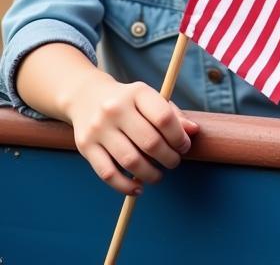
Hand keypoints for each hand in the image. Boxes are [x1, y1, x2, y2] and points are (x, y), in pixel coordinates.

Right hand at [65, 73, 198, 194]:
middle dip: (168, 157)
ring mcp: (99, 128)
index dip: (179, 137)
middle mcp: (116, 109)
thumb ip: (173, 115)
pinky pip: (107, 174)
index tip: (185, 146)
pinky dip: (125, 186)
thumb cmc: (129, 101)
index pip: (164, 118)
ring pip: (130, 161)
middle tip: (174, 162)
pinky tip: (138, 187)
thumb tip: (193, 132)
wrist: (87, 97)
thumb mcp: (150, 99)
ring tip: (159, 175)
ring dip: (150, 174)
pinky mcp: (85, 147)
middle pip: (149, 142)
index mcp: (137, 92)